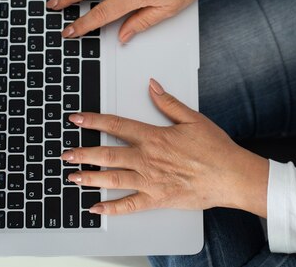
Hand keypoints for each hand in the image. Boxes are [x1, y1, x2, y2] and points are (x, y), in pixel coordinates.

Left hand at [61, 79, 268, 216]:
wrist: (231, 176)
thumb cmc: (214, 148)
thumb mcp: (192, 118)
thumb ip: (168, 103)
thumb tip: (152, 86)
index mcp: (154, 137)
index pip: (117, 126)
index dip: (94, 121)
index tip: (77, 119)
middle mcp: (147, 159)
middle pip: (108, 155)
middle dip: (83, 153)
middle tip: (65, 154)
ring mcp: (150, 181)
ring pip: (113, 179)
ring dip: (90, 178)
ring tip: (72, 177)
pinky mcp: (157, 199)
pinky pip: (130, 205)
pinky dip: (112, 208)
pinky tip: (96, 208)